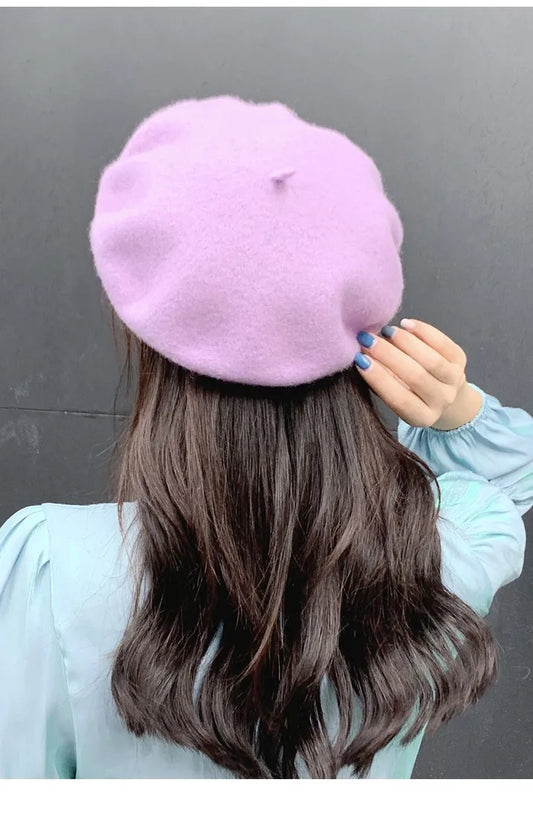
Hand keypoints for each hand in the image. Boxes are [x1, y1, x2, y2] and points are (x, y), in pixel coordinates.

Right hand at [354, 319, 482, 429]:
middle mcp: (441, 401)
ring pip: (430, 360)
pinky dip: (423, 332)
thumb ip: (381, 383)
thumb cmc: (411, 395)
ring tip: (386, 331)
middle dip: (388, 355)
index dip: (379, 378)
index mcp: (421, 416)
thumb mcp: (396, 397)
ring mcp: (454, 381)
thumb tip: (362, 356)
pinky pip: (443, 343)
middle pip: (415, 376)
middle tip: (367, 339)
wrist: (448, 395)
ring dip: (405, 342)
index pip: (399, 399)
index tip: (359, 360)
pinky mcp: (461, 360)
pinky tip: (406, 324)